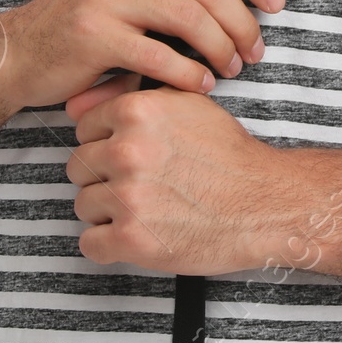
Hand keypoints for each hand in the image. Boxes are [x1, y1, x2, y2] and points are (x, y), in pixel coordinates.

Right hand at [0, 0, 282, 111]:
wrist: (20, 52)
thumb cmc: (82, 22)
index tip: (275, 2)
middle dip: (243, 21)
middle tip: (254, 49)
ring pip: (191, 17)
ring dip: (222, 48)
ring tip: (231, 69)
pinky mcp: (95, 35)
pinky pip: (160, 55)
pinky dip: (190, 74)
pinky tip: (201, 85)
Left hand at [63, 76, 294, 275]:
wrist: (263, 204)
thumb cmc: (228, 156)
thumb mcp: (188, 105)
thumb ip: (138, 96)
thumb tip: (81, 103)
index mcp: (137, 112)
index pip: (84, 129)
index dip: (104, 144)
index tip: (126, 157)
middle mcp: (128, 150)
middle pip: (79, 167)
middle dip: (103, 178)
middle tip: (137, 186)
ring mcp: (128, 196)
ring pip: (83, 206)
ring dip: (107, 212)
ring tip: (143, 211)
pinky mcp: (131, 239)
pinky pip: (90, 244)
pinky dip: (108, 246)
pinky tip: (136, 236)